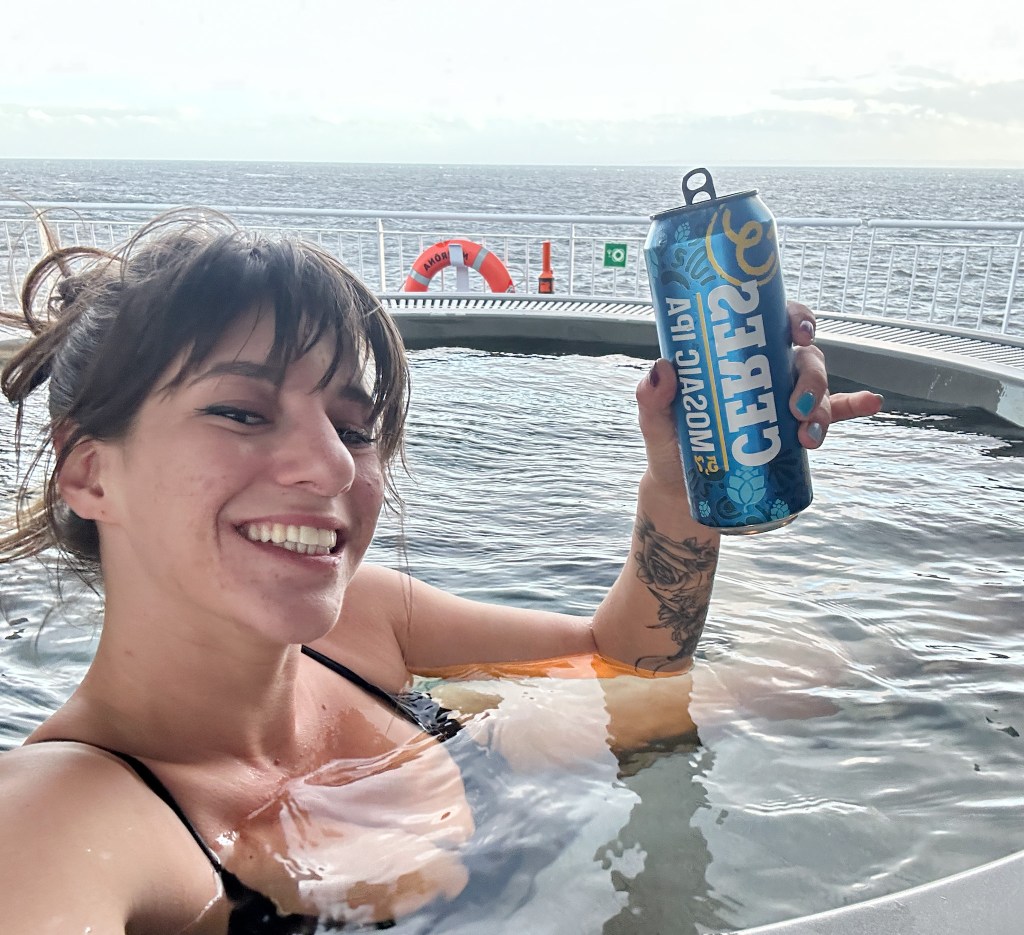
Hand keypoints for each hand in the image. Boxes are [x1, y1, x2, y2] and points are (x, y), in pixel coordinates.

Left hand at [636, 301, 882, 484]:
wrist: (683, 489)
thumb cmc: (671, 442)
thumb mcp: (655, 420)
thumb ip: (652, 397)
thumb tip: (663, 369)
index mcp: (737, 355)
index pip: (773, 322)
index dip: (795, 317)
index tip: (798, 332)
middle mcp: (766, 371)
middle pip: (804, 358)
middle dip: (811, 377)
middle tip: (795, 404)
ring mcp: (783, 401)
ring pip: (818, 390)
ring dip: (823, 408)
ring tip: (808, 436)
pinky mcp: (793, 431)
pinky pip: (834, 413)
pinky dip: (854, 406)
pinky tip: (872, 403)